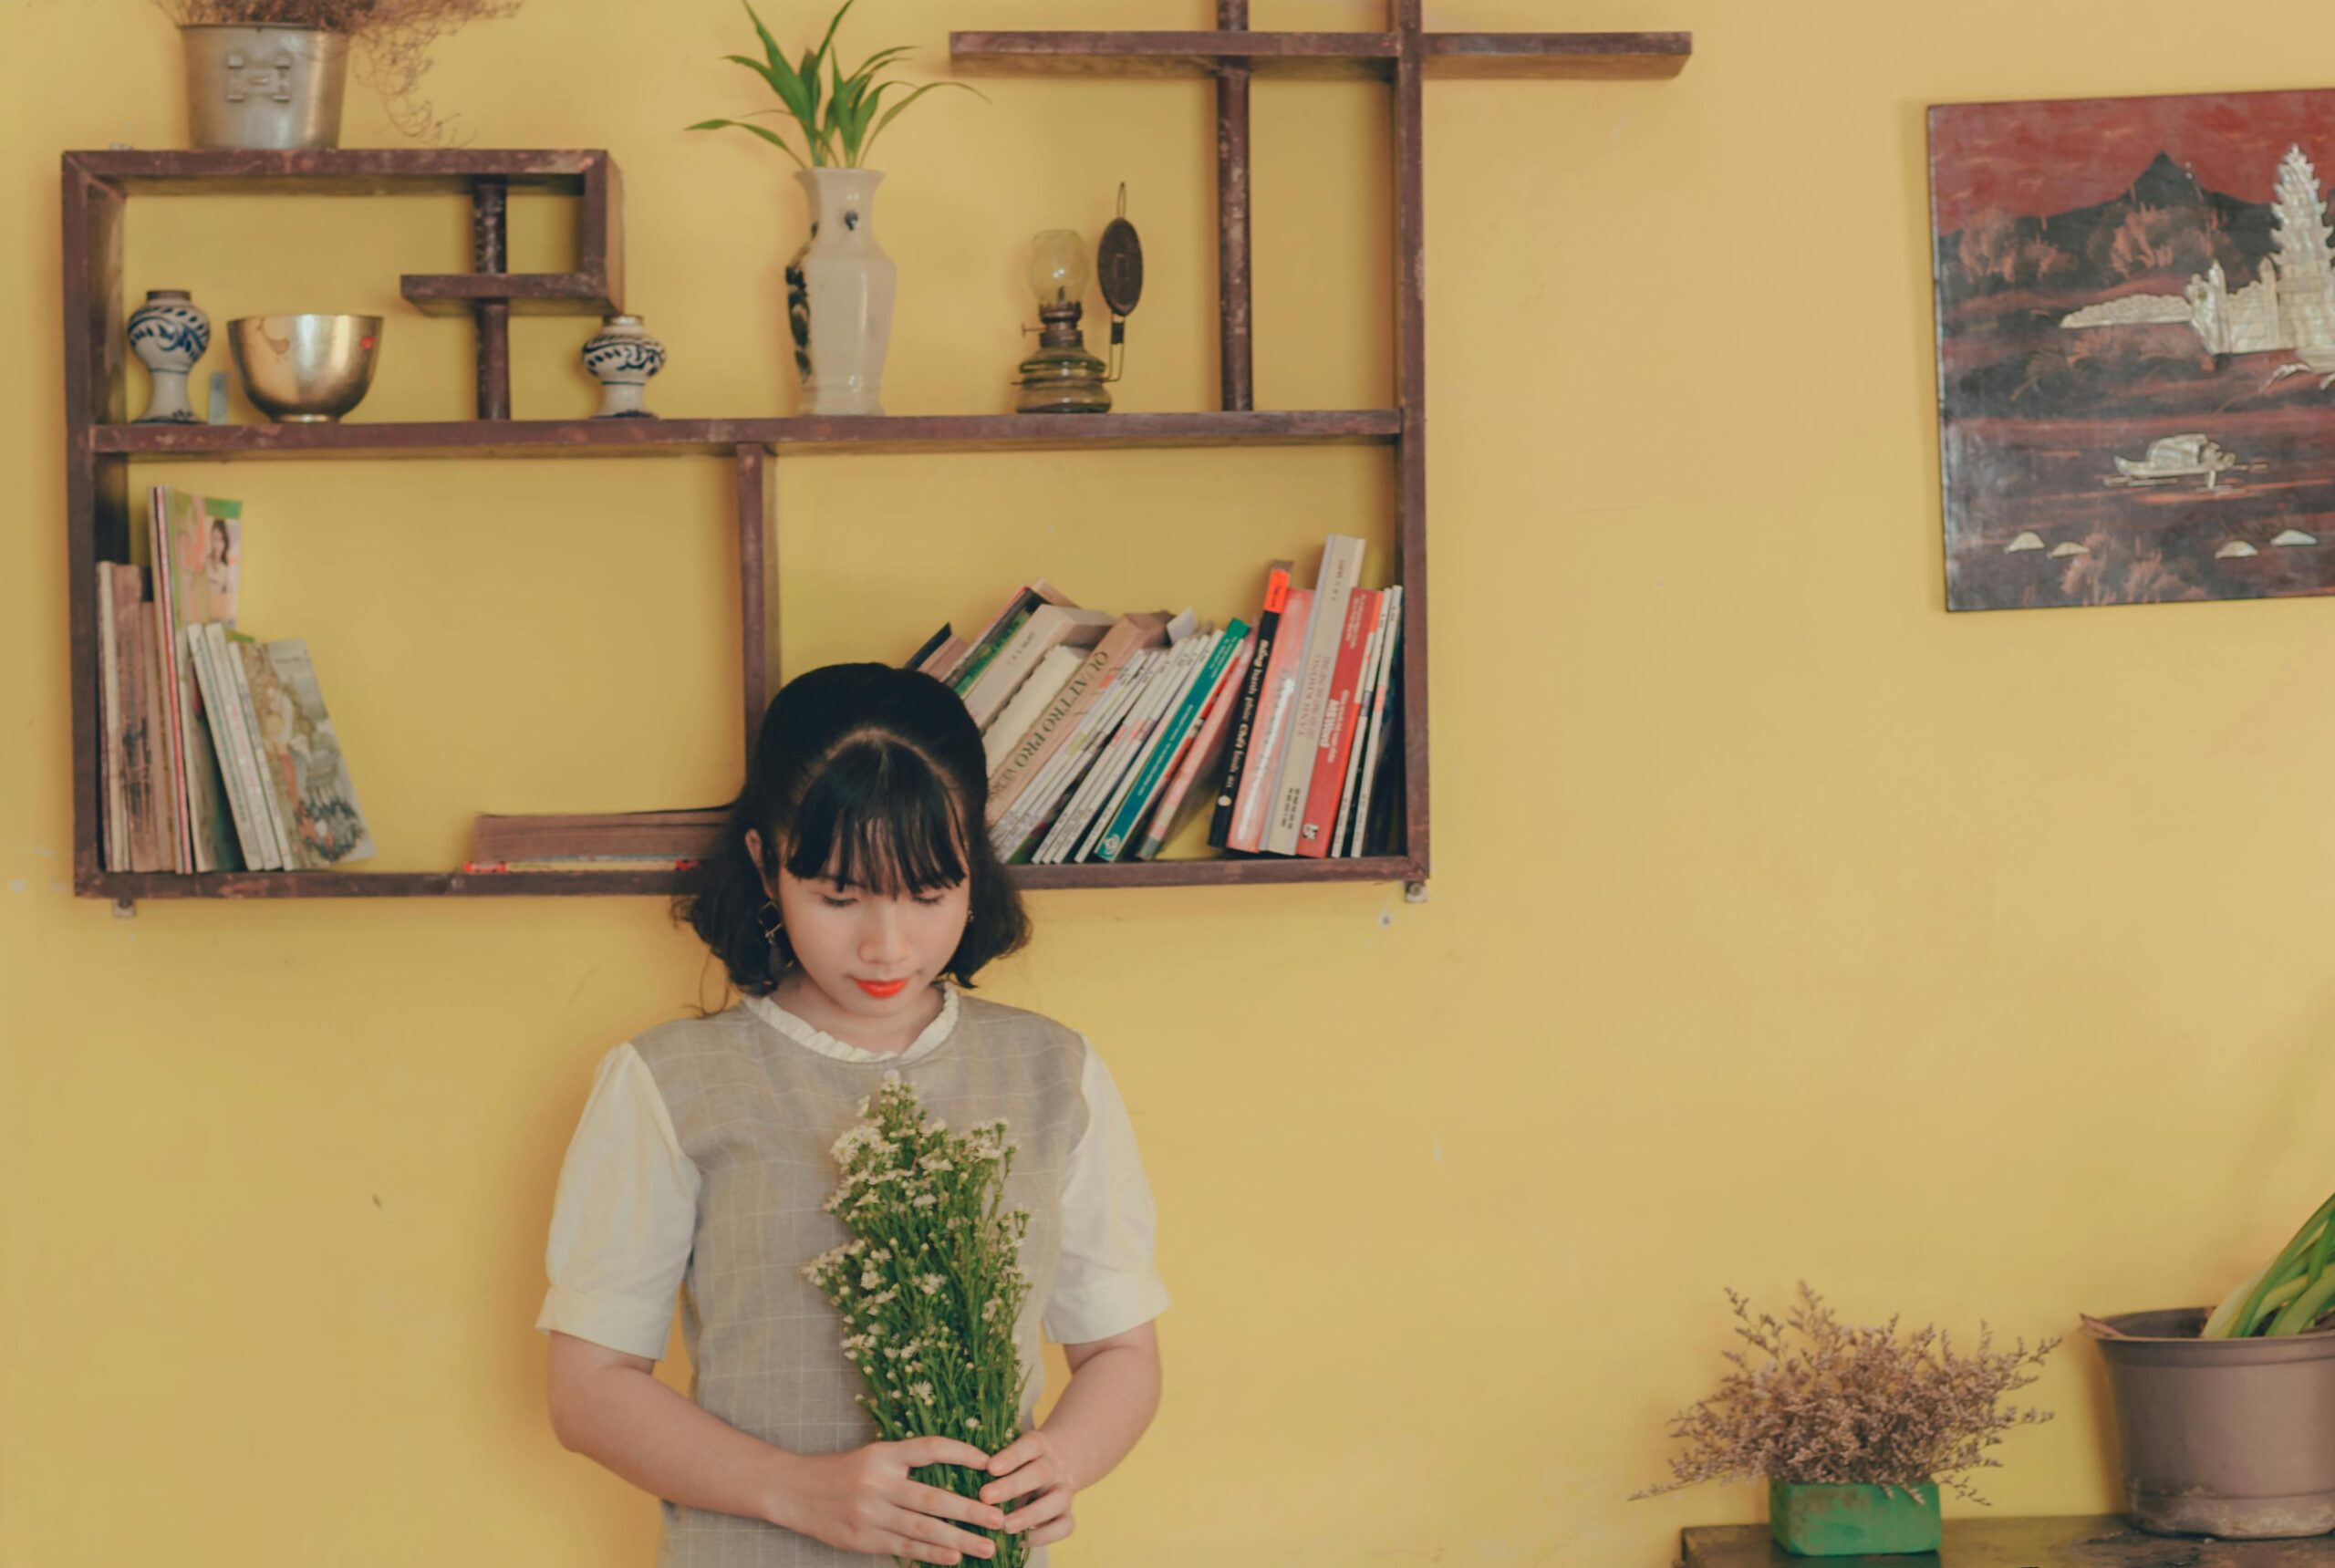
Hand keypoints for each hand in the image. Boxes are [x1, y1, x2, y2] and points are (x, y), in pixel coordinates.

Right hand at [770, 1436, 1006, 1564]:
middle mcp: (879, 1483)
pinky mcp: (863, 1540)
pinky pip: (904, 1548)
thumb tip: (956, 1473)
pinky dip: (931, 1555)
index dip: (962, 1453)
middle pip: (934, 1498)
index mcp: (884, 1454)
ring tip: (987, 1547)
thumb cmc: (841, 1471)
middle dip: (971, 1510)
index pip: (931, 1449)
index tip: (990, 1463)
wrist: (794, 1491)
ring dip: (959, 1540)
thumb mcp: (873, 1456)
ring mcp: (871, 1514)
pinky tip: (954, 1559)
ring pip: (923, 1529)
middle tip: (1001, 1519)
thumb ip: (907, 1464)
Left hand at [979, 1430, 1077, 1548]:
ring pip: (1057, 1500)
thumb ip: (992, 1461)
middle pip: (1039, 1472)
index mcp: (1038, 1445)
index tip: (989, 1467)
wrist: (1055, 1467)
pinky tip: (1020, 1542)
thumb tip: (959, 1474)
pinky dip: (1044, 1536)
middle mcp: (1054, 1466)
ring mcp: (1064, 1490)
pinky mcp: (1068, 1513)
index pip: (1028, 1445)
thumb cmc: (1018, 1462)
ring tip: (1005, 1526)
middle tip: (985, 1496)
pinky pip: (1065, 1525)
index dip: (1010, 1457)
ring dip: (1030, 1515)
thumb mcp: (1009, 1450)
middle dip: (1012, 1486)